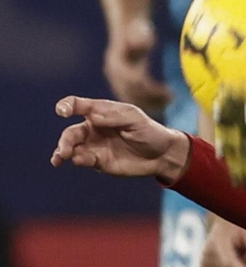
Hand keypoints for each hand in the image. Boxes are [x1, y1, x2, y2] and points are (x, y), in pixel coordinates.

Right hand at [51, 96, 188, 179]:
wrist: (161, 155)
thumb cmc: (148, 131)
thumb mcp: (135, 119)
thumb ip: (114, 117)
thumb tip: (92, 117)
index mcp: (100, 112)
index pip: (78, 106)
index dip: (67, 106)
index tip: (62, 111)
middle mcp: (92, 128)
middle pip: (71, 132)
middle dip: (64, 140)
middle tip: (64, 150)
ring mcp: (93, 145)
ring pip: (71, 147)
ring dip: (64, 151)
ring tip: (62, 156)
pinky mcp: (97, 161)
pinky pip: (82, 159)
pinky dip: (79, 160)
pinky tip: (80, 160)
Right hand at [104, 19, 171, 113]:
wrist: (127, 31)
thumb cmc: (137, 30)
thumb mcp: (139, 31)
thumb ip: (141, 38)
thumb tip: (145, 43)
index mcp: (116, 64)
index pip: (134, 82)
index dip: (151, 90)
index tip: (170, 92)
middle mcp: (114, 75)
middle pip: (132, 94)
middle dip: (152, 99)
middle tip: (172, 99)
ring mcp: (116, 81)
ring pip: (133, 99)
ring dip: (151, 103)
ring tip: (171, 100)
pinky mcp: (123, 84)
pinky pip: (135, 99)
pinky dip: (149, 102)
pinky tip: (165, 101)